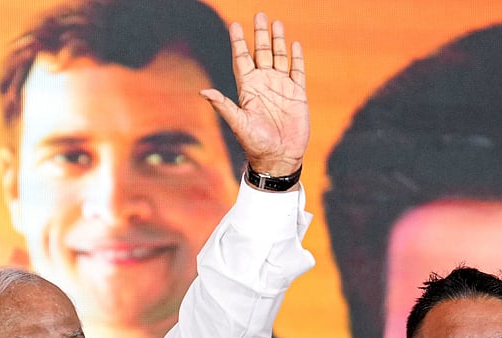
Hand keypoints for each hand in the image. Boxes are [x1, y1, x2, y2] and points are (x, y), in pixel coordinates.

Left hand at [202, 13, 308, 175]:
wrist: (279, 158)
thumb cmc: (256, 145)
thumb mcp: (239, 124)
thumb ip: (224, 106)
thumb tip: (204, 92)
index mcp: (249, 88)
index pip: (242, 59)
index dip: (239, 42)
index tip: (235, 25)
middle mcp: (264, 84)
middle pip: (261, 53)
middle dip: (260, 34)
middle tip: (259, 14)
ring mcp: (281, 88)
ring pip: (279, 58)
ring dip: (277, 41)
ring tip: (276, 24)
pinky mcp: (297, 95)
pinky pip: (297, 71)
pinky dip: (296, 58)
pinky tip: (294, 45)